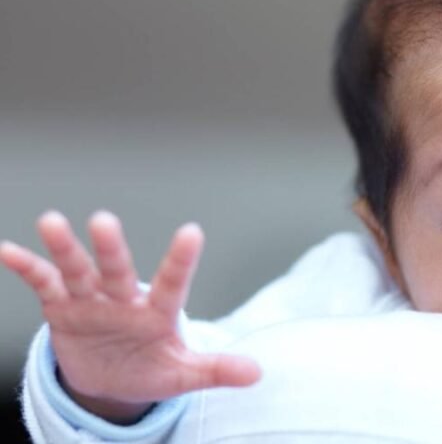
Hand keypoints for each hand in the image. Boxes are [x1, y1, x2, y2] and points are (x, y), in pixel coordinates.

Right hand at [0, 211, 259, 423]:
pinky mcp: (63, 308)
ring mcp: (92, 300)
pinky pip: (43, 284)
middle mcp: (123, 299)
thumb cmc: (152, 367)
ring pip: (78, 270)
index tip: (192, 232)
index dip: (180, 260)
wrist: (112, 378)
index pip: (172, 283)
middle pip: (117, 270)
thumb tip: (258, 373)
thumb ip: (216, 369)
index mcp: (157, 312)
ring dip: (64, 249)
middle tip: (104, 220)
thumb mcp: (184, 373)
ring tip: (51, 221)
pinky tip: (8, 250)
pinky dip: (27, 267)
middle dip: (110, 249)